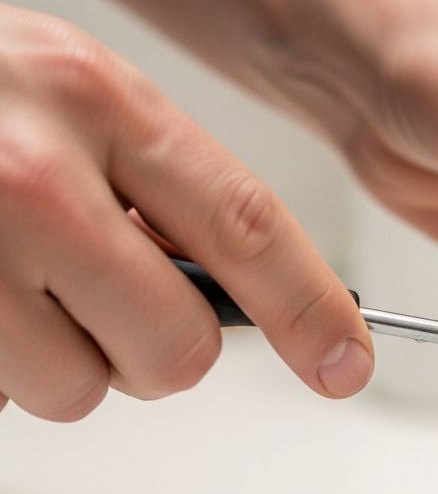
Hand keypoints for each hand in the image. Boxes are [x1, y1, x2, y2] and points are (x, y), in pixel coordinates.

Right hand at [0, 4, 370, 420]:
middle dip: (154, 348)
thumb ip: (159, 183)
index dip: (312, 310)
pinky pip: (1, 397)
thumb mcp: (70, 96)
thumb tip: (244, 289)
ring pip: (78, 391)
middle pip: (174, 348)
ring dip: (61, 360)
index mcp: (95, 98)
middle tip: (105, 304)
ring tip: (12, 288)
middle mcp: (28, 172)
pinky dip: (1, 366)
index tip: (347, 363)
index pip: (248, 227)